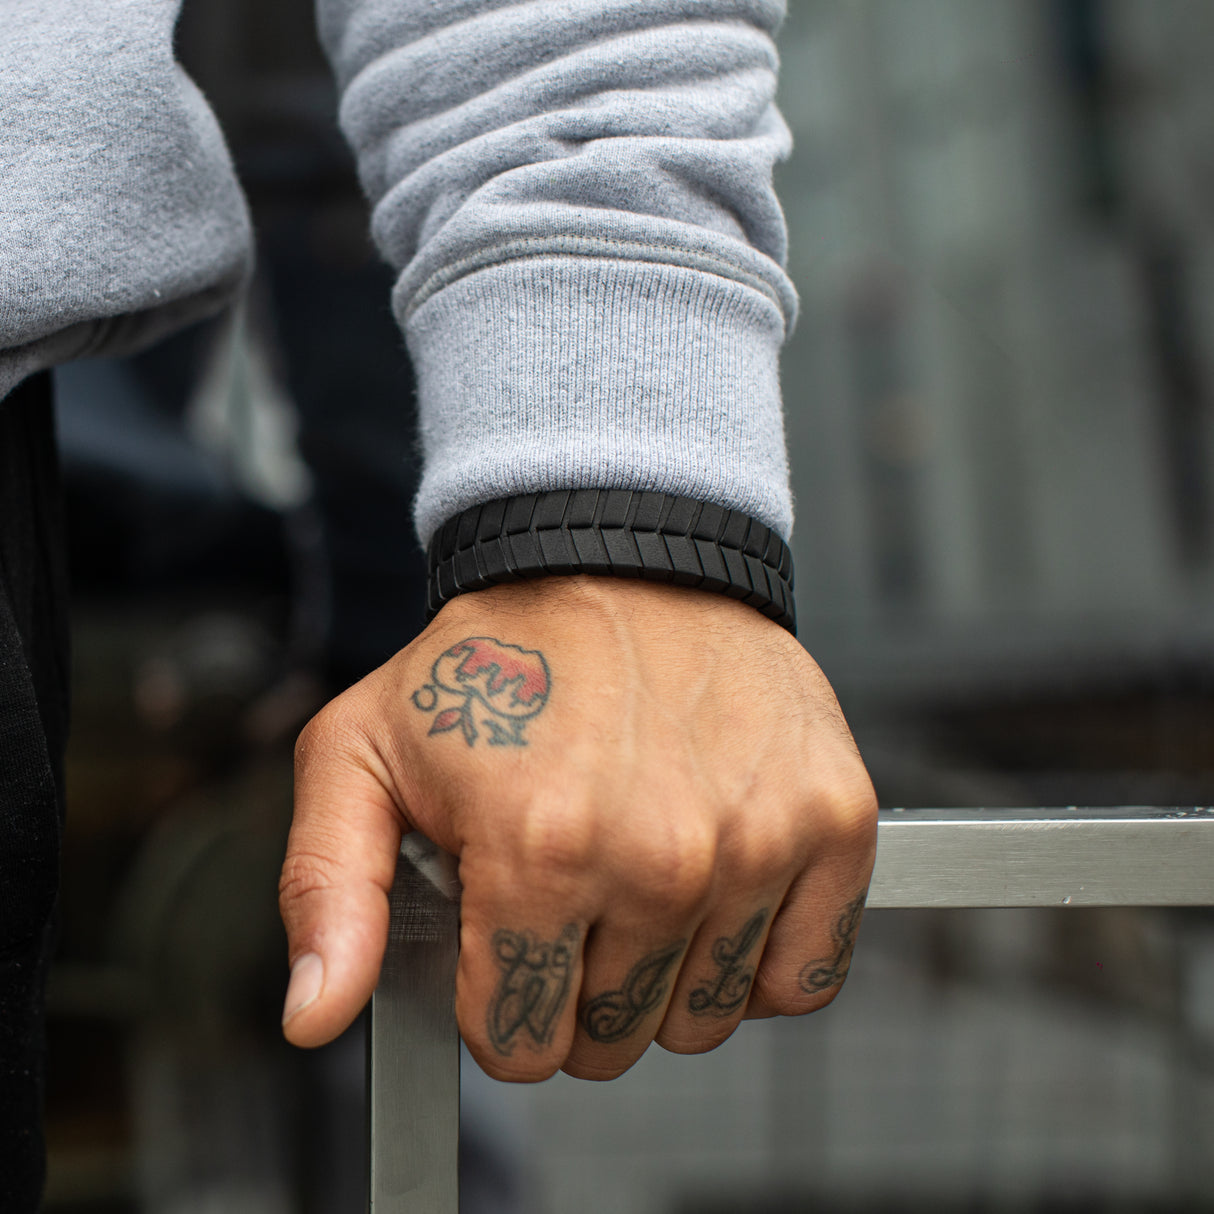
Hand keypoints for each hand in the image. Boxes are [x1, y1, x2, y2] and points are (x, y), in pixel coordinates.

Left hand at [279, 576, 876, 1079]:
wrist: (625, 562)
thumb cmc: (502, 657)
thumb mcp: (363, 752)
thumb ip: (328, 890)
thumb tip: (319, 1013)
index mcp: (539, 846)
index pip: (518, 1040)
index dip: (498, 996)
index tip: (507, 932)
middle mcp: (661, 855)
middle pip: (612, 1040)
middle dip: (575, 988)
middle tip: (571, 892)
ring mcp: (759, 842)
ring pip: (704, 1021)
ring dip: (665, 974)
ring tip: (640, 873)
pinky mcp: (831, 822)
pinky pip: (803, 978)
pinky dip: (758, 958)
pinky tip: (716, 888)